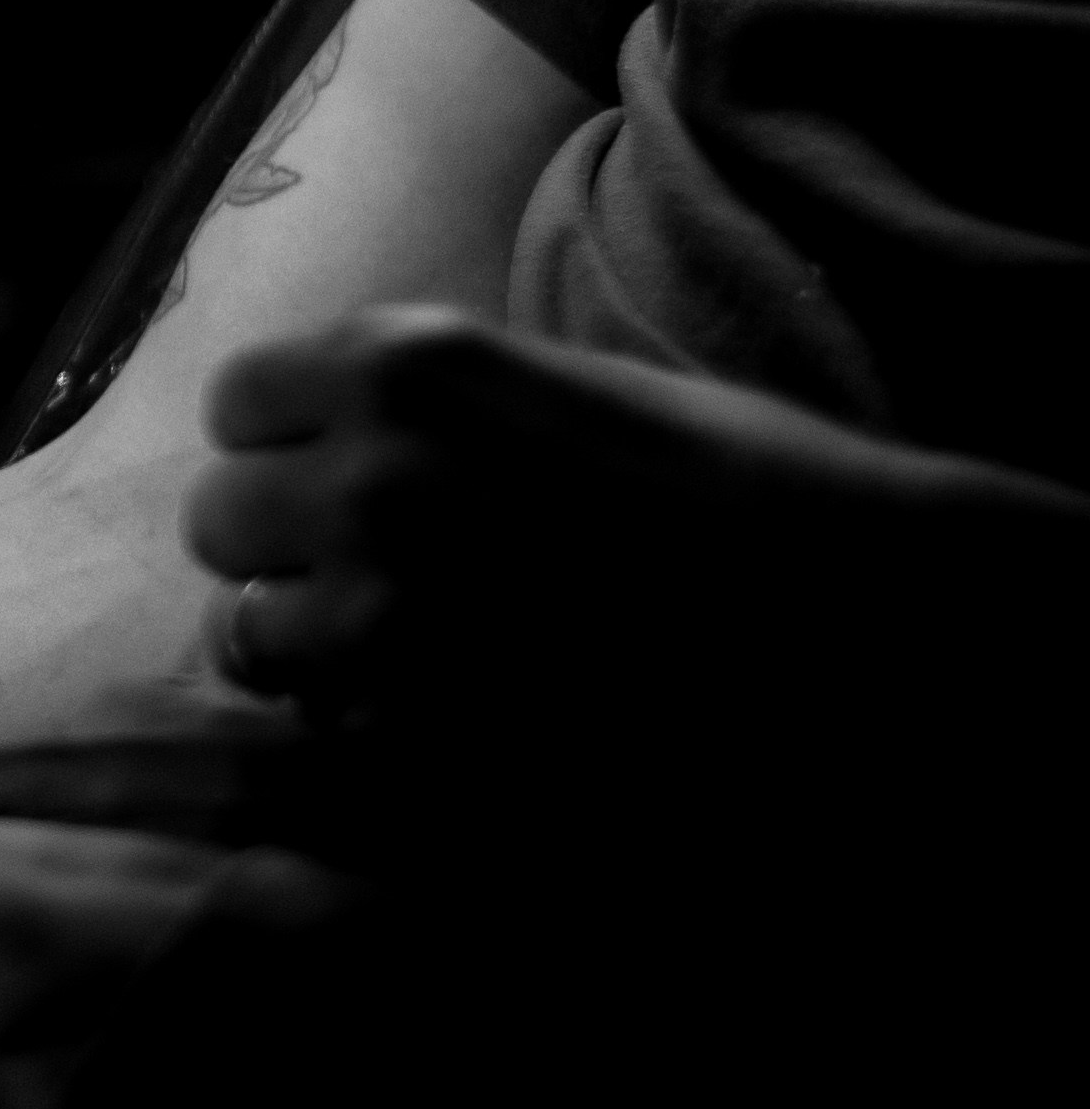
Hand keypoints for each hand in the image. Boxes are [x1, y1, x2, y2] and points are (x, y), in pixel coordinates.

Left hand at [183, 305, 1083, 717]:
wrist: (890, 636)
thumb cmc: (751, 501)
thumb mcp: (572, 392)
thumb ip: (428, 406)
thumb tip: (307, 436)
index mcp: (412, 364)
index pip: (238, 401)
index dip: (291, 448)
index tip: (347, 482)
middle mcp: (374, 476)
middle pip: (219, 518)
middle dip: (288, 552)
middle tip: (393, 585)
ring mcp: (387, 616)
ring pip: (250, 640)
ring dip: (317, 654)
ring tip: (434, 661)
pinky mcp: (414, 744)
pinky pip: (317, 741)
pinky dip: (365, 741)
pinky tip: (465, 730)